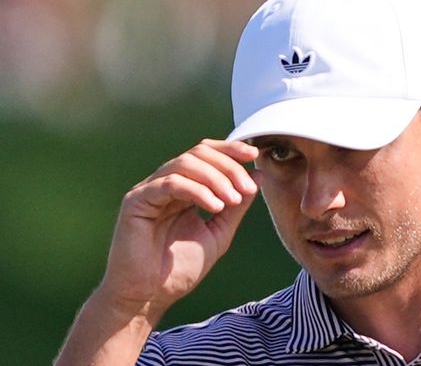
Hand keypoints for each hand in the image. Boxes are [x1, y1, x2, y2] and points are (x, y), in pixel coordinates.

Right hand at [97, 139, 259, 322]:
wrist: (149, 297)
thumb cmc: (178, 269)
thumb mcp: (219, 232)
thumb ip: (236, 205)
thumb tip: (257, 175)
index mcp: (184, 188)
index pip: (207, 155)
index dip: (231, 150)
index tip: (254, 155)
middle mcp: (165, 183)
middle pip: (199, 153)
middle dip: (228, 166)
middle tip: (247, 189)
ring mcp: (149, 190)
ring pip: (185, 163)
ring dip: (216, 178)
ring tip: (232, 200)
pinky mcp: (137, 200)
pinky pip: (170, 183)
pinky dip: (197, 190)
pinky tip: (214, 207)